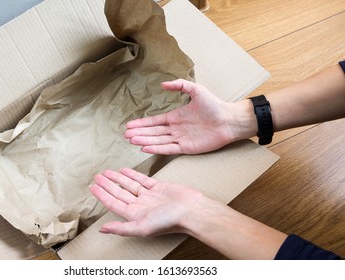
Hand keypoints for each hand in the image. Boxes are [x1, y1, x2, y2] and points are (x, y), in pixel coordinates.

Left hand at [90, 167, 286, 258]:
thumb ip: (121, 228)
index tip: (92, 187)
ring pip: (129, 185)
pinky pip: (142, 180)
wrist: (191, 210)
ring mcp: (149, 196)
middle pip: (119, 193)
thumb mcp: (141, 227)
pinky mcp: (158, 188)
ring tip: (106, 172)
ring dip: (117, 179)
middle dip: (107, 185)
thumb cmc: (169, 221)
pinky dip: (133, 175)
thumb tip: (102, 230)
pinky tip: (124, 170)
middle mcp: (140, 206)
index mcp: (135, 216)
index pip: (113, 204)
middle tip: (96, 177)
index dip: (102, 195)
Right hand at [124, 79, 241, 154]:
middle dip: (139, 133)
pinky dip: (157, 149)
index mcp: (175, 117)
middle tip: (126, 135)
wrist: (229, 119)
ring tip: (132, 141)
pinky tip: (145, 148)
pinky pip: (168, 148)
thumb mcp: (196, 90)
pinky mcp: (187, 148)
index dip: (141, 123)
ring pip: (158, 140)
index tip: (129, 125)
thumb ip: (180, 85)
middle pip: (153, 132)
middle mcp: (175, 129)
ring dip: (145, 141)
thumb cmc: (215, 105)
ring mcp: (180, 139)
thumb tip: (162, 84)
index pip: (154, 121)